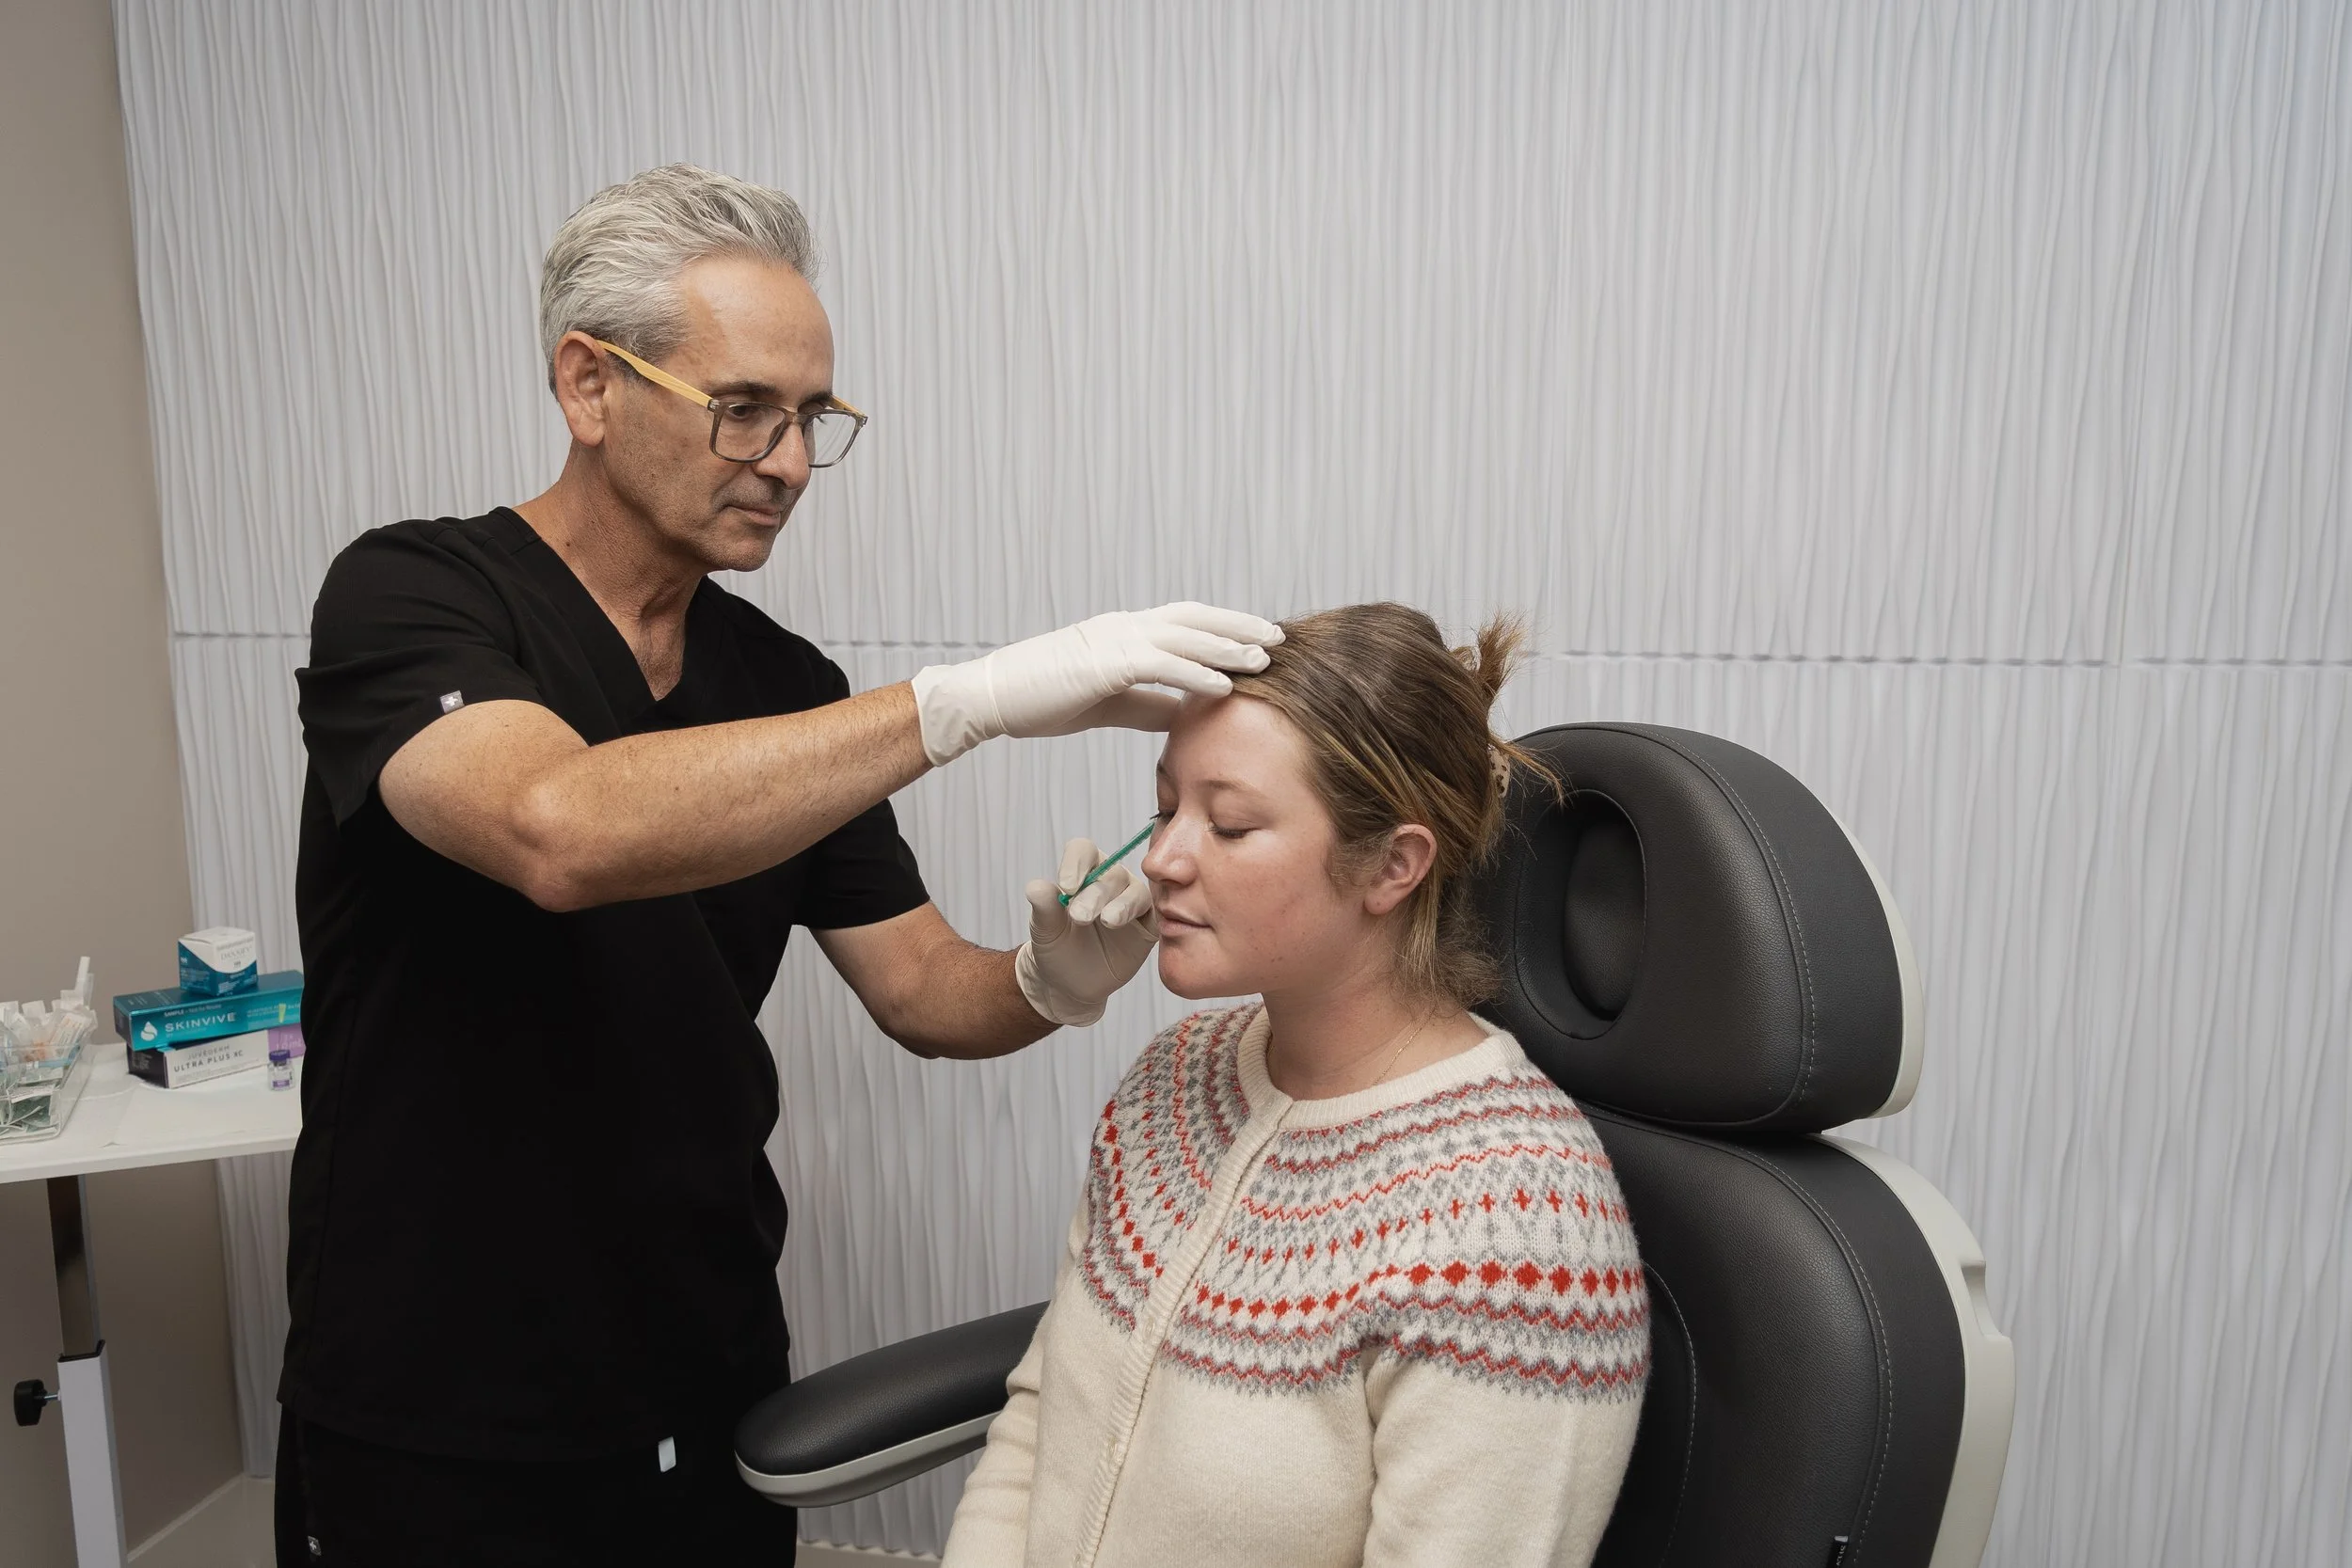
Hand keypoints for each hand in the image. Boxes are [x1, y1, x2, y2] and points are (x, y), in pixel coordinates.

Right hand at [909, 603, 1282, 766]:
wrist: (992, 697)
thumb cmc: (1043, 699)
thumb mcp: (1108, 702)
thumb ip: (1149, 703)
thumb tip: (1186, 713)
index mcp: (1125, 633)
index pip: (1187, 623)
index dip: (1225, 629)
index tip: (1259, 639)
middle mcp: (1125, 627)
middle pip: (1196, 619)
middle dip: (1239, 627)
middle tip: (1280, 637)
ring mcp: (1115, 640)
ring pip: (1186, 636)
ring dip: (1229, 646)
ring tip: (1266, 657)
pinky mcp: (1104, 663)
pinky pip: (1161, 664)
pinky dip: (1197, 672)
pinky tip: (1226, 684)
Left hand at [1015, 837, 1160, 1027]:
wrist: (1070, 983)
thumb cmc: (1057, 948)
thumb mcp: (1045, 930)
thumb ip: (1043, 908)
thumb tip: (1036, 887)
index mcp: (1083, 872)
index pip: (1083, 851)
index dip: (1076, 863)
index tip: (1066, 887)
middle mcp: (1110, 880)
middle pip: (1110, 873)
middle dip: (1095, 894)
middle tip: (1079, 917)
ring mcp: (1131, 901)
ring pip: (1135, 892)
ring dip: (1121, 905)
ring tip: (1107, 921)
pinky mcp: (1148, 924)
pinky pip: (1157, 914)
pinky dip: (1151, 915)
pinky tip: (1133, 926)